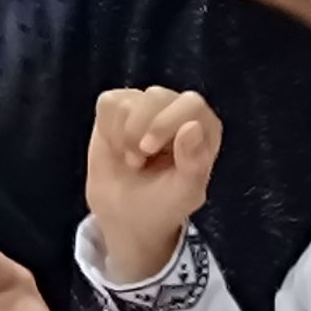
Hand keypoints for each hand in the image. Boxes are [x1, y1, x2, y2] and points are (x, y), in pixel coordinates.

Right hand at [86, 88, 222, 281]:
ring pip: (129, 100)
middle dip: (138, 131)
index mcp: (203, 128)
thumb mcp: (184, 194)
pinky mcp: (118, 108)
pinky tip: (117, 147)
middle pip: (156, 95)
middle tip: (138, 161)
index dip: (166, 122)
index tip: (148, 150)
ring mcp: (146, 106)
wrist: (125, 215)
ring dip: (122, 136)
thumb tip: (192, 126)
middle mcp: (176, 110)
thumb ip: (194, 164)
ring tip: (131, 160)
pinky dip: (107, 129)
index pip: (191, 103)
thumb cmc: (163, 204)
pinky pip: (108, 102)